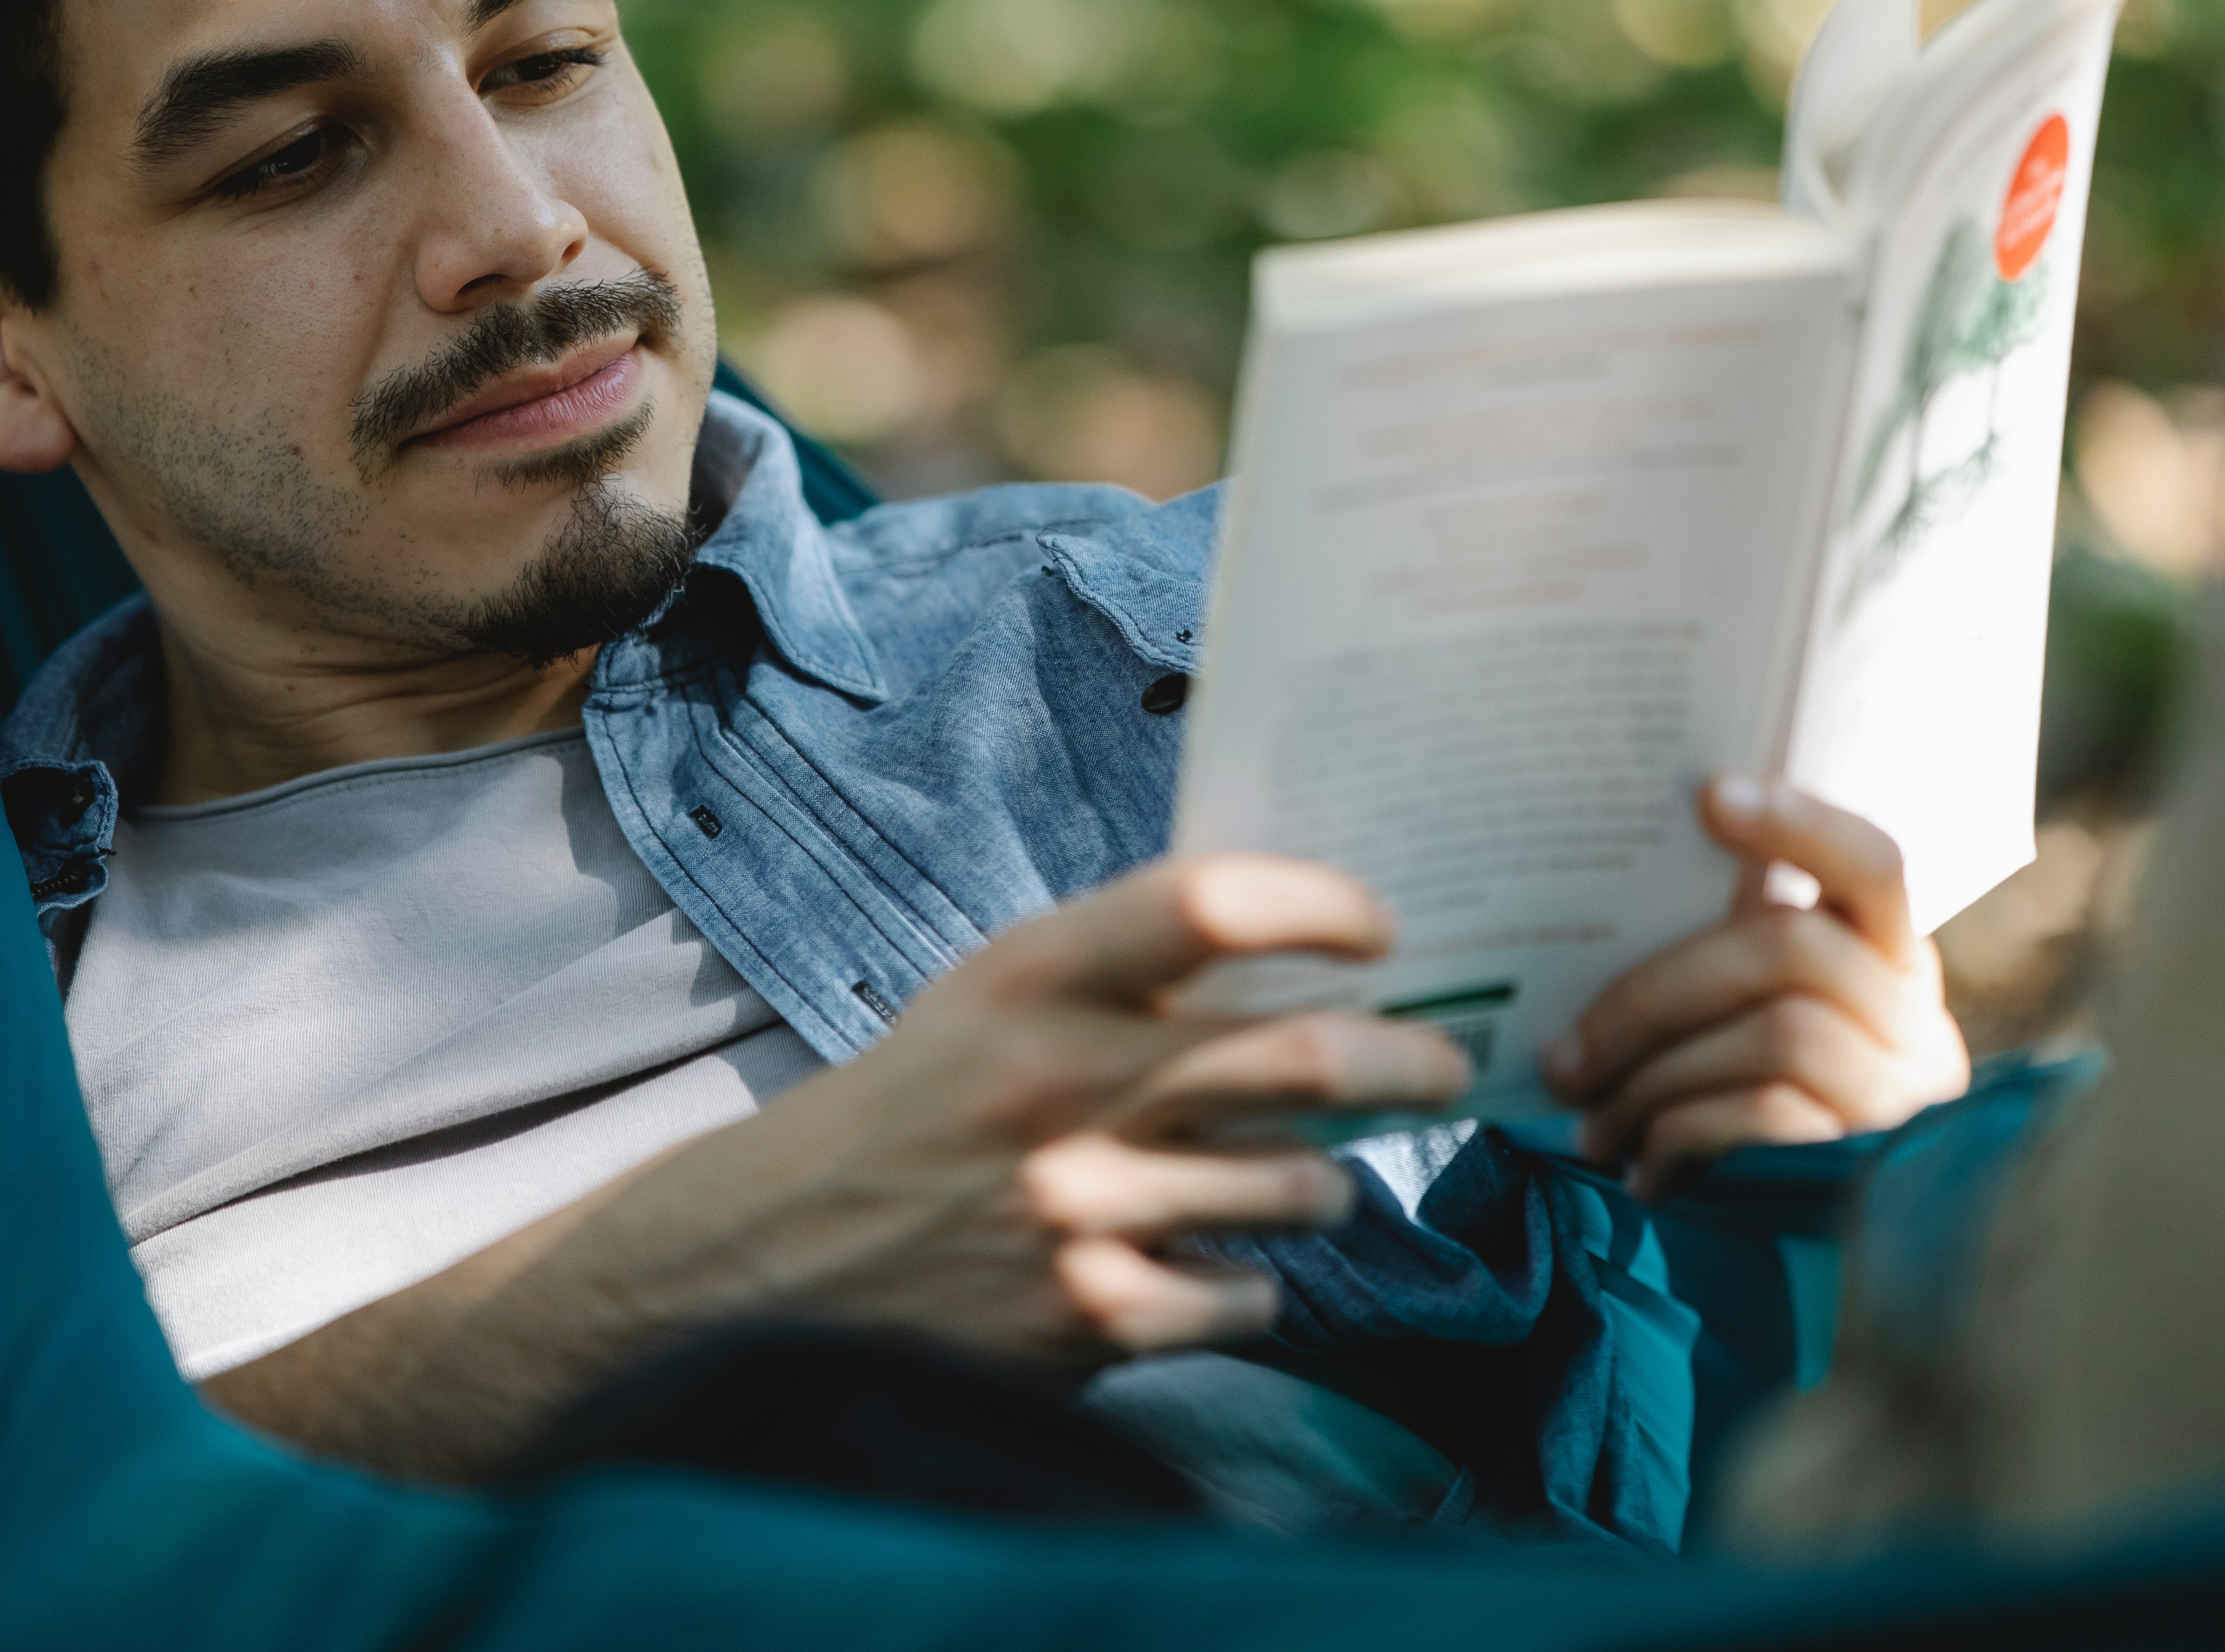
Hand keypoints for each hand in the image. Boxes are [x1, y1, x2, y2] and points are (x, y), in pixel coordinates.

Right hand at [601, 853, 1473, 1356]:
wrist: (780, 1258)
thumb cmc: (926, 1108)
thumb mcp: (999, 998)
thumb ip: (1129, 968)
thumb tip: (1306, 951)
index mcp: (1035, 979)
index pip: (1209, 904)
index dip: (1322, 905)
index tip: (1379, 931)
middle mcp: (1061, 1085)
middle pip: (1308, 1059)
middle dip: (1412, 1063)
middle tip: (1444, 1065)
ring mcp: (1081, 1210)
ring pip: (1303, 1187)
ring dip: (1325, 1184)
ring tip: (1304, 1178)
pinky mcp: (1092, 1320)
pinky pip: (1253, 1298)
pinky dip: (1252, 1285)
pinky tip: (1206, 1268)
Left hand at [1540, 777, 1968, 1194]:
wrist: (1833, 1257)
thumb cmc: (1762, 1108)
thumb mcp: (1758, 1019)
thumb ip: (1730, 953)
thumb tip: (1614, 896)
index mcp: (1890, 954)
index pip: (1873, 864)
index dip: (1798, 823)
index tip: (1709, 793)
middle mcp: (1916, 1016)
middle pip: (1789, 947)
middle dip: (1654, 995)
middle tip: (1563, 1056)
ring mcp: (1903, 1089)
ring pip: (1777, 1034)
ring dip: (1657, 1077)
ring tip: (1590, 1123)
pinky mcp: (1876, 1159)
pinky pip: (1769, 1119)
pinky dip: (1685, 1136)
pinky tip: (1641, 1171)